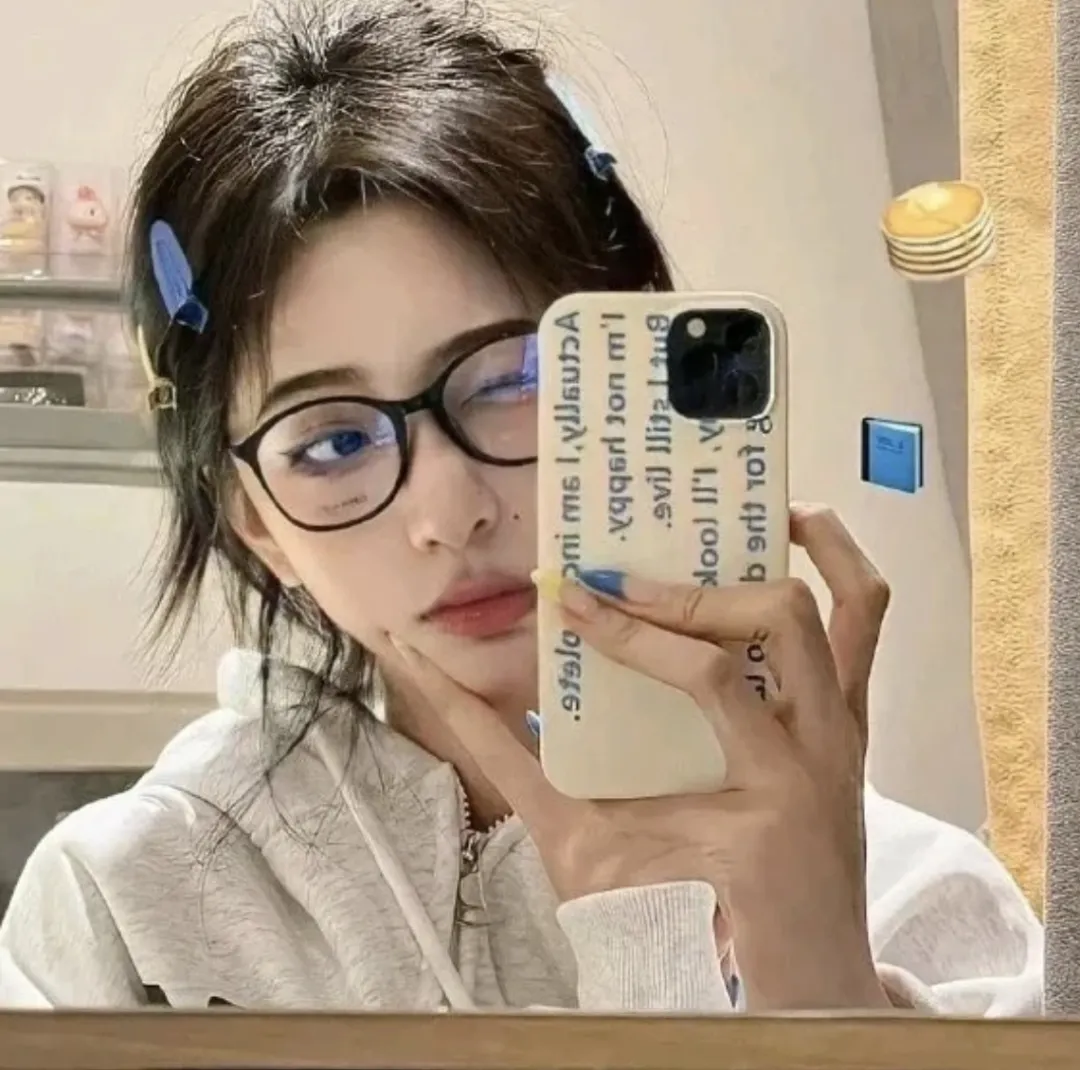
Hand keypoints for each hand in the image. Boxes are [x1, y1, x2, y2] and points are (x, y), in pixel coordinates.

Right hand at [391, 504, 890, 1010]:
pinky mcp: (853, 720)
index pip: (703, 676)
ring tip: (755, 512)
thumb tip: (449, 689)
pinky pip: (867, 629)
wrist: (795, 971)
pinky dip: (841, 573)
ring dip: (808, 550)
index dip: (630, 630)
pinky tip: (797, 544)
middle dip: (695, 590)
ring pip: (855, 608)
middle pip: (780, 621)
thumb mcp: (596, 849)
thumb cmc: (691, 920)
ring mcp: (848, 729)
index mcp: (768, 786)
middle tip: (628, 579)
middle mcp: (824, 747)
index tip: (576, 600)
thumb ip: (521, 769)